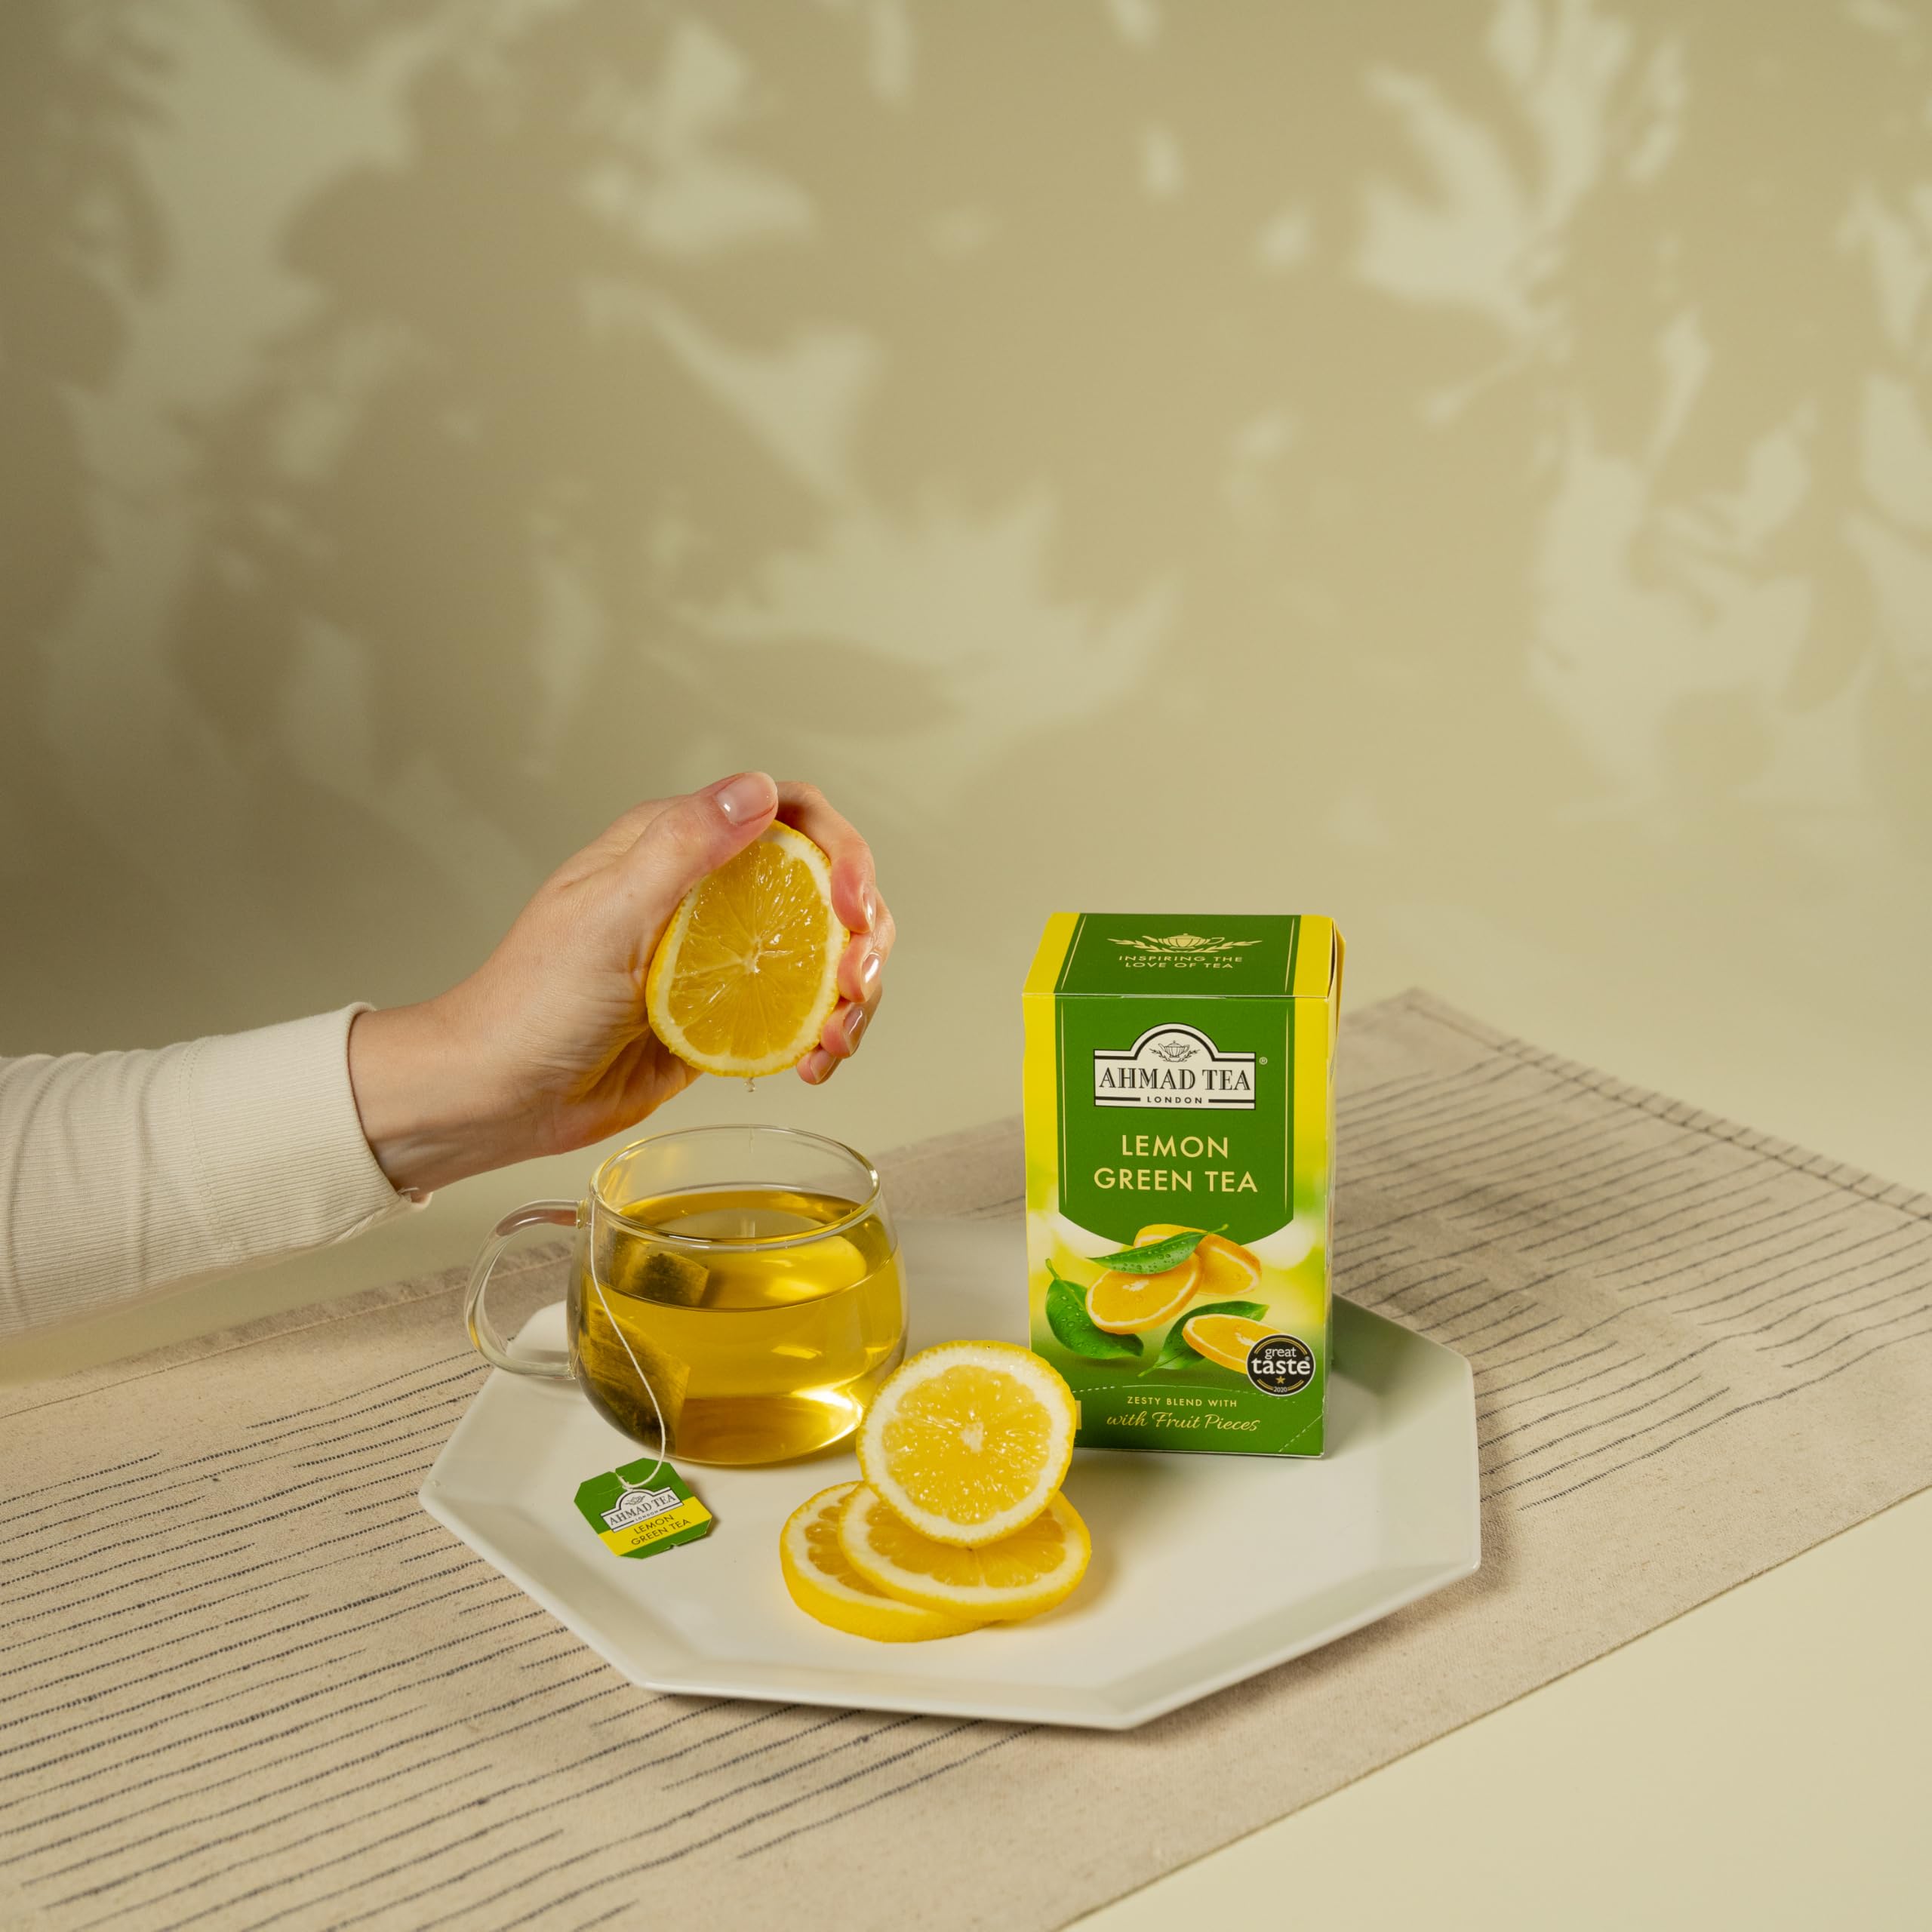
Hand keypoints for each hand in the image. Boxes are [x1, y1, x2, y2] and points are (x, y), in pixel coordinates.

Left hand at [347, 772, 893, 1194]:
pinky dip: (827, 1036)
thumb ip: (682, 849)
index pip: (788, 815)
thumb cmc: (530, 1003)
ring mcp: (720, 957)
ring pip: (825, 953)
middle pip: (824, 886)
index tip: (849, 906)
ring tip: (837, 1039)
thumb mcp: (607, 916)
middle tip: (854, 985)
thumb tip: (756, 788)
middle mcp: (706, 894)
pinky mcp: (726, 1016)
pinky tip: (816, 1063)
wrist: (500, 1095)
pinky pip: (802, 1012)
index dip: (840, 851)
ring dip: (854, 994)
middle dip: (862, 932)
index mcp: (674, 847)